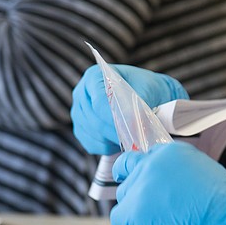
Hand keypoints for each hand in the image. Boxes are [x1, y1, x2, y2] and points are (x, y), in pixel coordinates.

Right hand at [71, 64, 188, 154]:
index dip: (113, 118)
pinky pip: (91, 144)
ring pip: (92, 133)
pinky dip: (107, 147)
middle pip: (93, 119)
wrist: (145, 96)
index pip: (98, 102)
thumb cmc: (145, 89)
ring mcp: (78, 112)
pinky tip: (120, 142)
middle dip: (115, 132)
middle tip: (134, 138)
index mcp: (94, 76)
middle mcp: (82, 93)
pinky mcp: (81, 129)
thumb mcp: (146, 90)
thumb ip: (137, 105)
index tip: (130, 127)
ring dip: (112, 140)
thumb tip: (131, 123)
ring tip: (130, 139)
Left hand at [111, 142, 225, 224]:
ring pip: (123, 196)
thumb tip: (170, 190)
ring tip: (151, 223)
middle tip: (142, 204)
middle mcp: (152, 163)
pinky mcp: (133, 211)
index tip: (148, 185)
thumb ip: (180, 175)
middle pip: (128, 172)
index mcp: (171, 152)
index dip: (145, 172)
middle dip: (133, 188)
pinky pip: (118, 218)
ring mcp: (140, 187)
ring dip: (132, 209)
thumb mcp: (204, 174)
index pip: (146, 157)